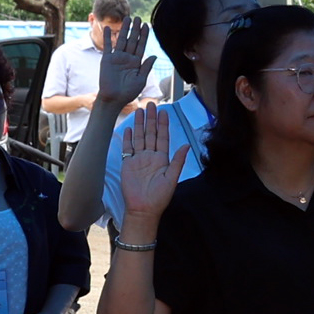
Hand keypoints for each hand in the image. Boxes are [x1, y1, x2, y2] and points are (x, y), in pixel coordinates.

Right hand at [95, 23, 148, 108]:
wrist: (113, 99)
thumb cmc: (128, 93)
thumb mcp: (141, 80)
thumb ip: (146, 67)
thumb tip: (154, 55)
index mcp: (136, 63)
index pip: (141, 46)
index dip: (144, 36)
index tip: (146, 25)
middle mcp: (127, 58)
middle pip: (132, 40)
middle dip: (135, 29)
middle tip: (138, 18)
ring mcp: (117, 58)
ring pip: (121, 40)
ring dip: (124, 30)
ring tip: (127, 18)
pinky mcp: (107, 60)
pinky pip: (108, 46)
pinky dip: (108, 37)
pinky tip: (109, 28)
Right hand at [118, 105, 179, 224]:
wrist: (143, 209)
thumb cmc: (159, 197)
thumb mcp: (172, 179)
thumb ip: (178, 161)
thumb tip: (186, 146)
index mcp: (162, 159)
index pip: (163, 137)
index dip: (163, 125)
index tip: (164, 112)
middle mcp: (150, 157)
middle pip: (151, 134)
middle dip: (151, 119)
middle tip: (151, 104)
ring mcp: (138, 159)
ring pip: (139, 138)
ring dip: (140, 125)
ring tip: (140, 111)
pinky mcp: (127, 164)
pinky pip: (128, 148)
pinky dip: (128, 138)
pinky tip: (129, 128)